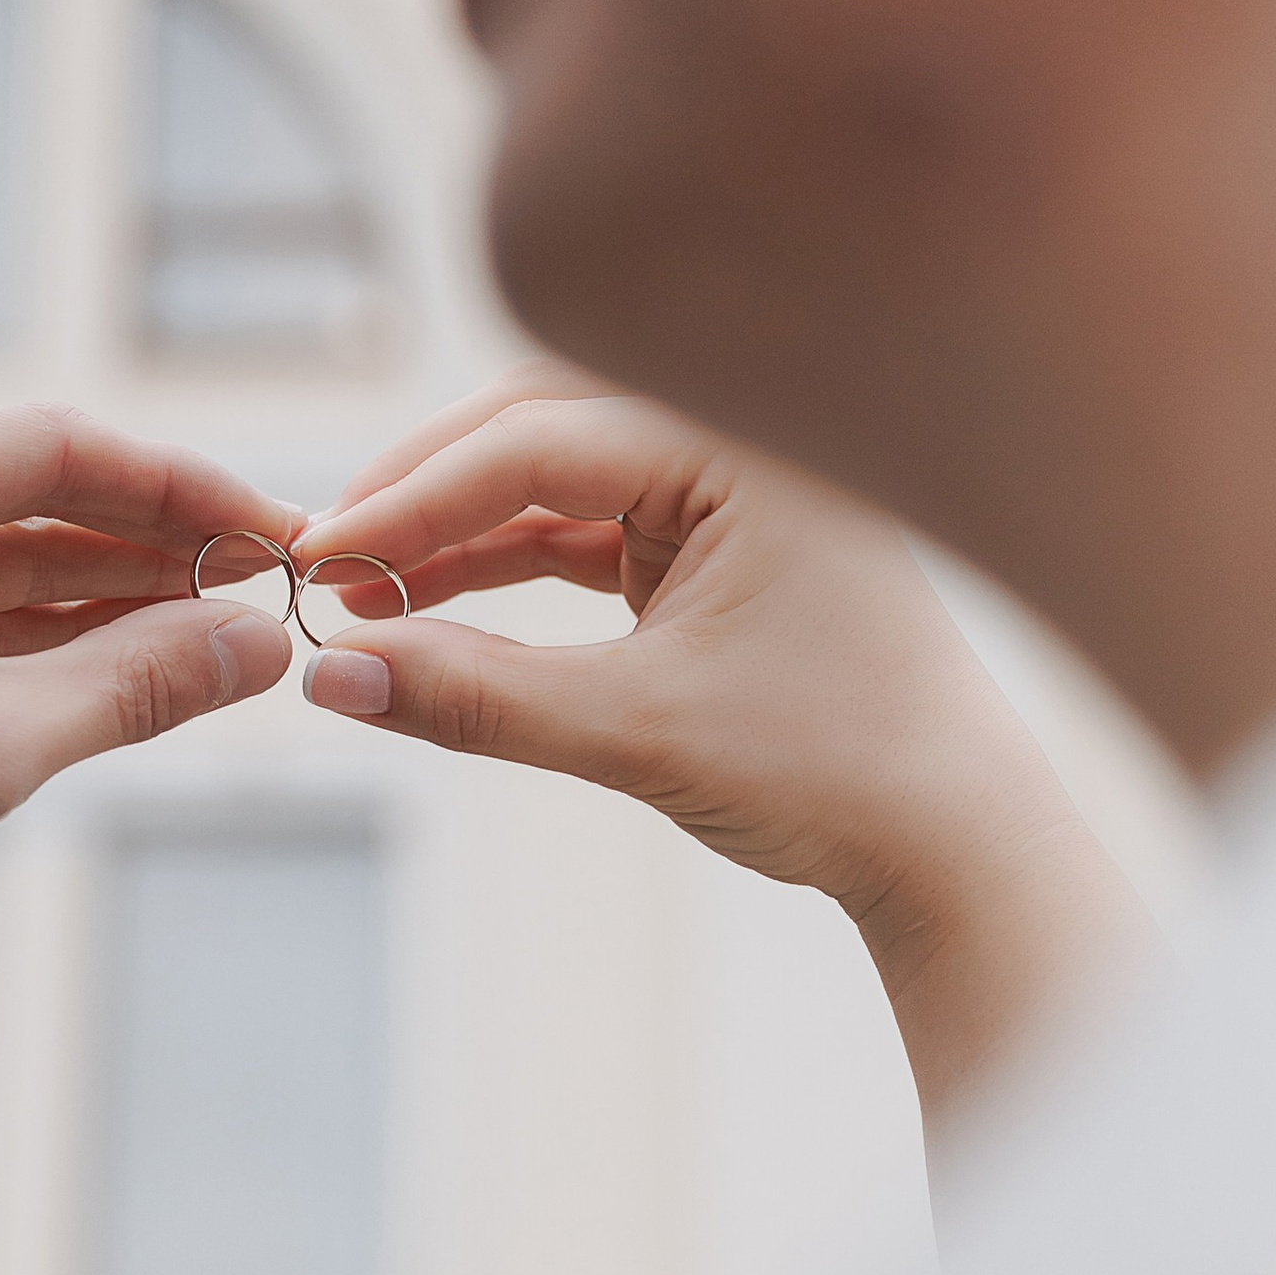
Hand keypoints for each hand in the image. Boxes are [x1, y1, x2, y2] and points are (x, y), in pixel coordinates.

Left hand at [0, 409, 301, 1000]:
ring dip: (109, 597)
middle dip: (152, 545)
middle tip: (268, 583)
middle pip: (26, 496)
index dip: (179, 490)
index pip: (50, 447)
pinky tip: (138, 665)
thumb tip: (257, 647)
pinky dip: (46, 641)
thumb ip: (132, 684)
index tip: (274, 533)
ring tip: (224, 628)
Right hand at [297, 371, 1155, 1116]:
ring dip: (458, 531)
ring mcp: (731, 488)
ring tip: (361, 596)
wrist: (956, 850)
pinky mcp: (717, 543)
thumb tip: (329, 678)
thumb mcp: (637, 731)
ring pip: (556, 478)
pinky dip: (508, 565)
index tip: (319, 555)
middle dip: (427, 490)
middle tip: (327, 557)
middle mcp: (742, 438)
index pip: (542, 440)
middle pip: (540, 423)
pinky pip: (587, 530)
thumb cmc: (838, 772)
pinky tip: (427, 607)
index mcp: (746, 444)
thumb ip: (475, 696)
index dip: (416, 497)